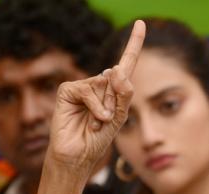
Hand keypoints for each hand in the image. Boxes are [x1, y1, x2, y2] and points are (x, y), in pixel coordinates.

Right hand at [46, 20, 144, 175]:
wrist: (78, 155)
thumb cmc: (98, 139)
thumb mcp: (119, 118)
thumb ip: (123, 95)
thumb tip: (115, 69)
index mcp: (113, 90)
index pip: (126, 63)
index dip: (133, 43)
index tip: (140, 23)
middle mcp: (99, 84)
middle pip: (118, 79)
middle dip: (116, 101)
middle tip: (106, 120)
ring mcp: (83, 86)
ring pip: (104, 85)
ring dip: (105, 106)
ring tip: (97, 122)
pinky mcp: (68, 90)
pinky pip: (88, 89)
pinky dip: (94, 105)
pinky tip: (93, 119)